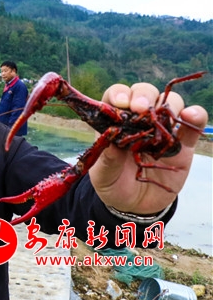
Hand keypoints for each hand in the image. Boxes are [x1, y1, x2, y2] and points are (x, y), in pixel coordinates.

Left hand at [89, 82, 207, 214]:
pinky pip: (192, 124)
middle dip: (143, 95)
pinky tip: (192, 115)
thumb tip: (112, 144)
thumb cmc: (114, 184)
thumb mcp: (103, 176)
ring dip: (169, 103)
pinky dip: (196, 115)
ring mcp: (162, 130)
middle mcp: (139, 121)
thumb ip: (107, 161)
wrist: (137, 205)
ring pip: (170, 103)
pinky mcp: (182, 144)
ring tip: (165, 114)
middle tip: (140, 108)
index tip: (120, 103)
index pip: (116, 97)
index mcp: (116, 123)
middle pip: (144, 94)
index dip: (119, 94)